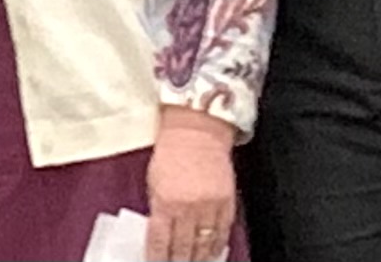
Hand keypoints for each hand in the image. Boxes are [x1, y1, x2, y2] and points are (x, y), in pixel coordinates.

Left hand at [145, 105, 237, 260]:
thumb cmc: (172, 151)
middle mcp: (188, 207)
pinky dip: (216, 246)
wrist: (198, 131)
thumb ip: (157, 210)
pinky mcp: (227, 203)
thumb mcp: (154, 182)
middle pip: (183, 248)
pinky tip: (211, 253)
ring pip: (204, 245)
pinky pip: (222, 233)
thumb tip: (159, 235)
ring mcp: (210, 207)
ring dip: (197, 258)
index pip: (159, 242)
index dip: (156, 258)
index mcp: (166, 202)